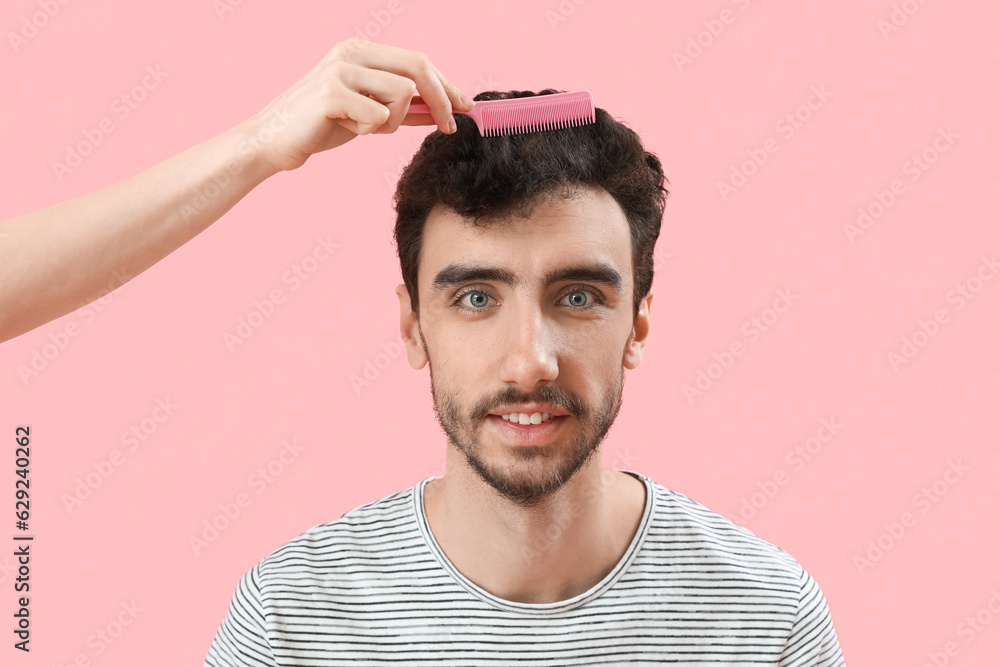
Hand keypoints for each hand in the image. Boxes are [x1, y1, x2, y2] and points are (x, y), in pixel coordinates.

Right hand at [239, 37, 475, 172]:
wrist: (274, 142)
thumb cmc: (320, 127)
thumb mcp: (368, 115)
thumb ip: (401, 109)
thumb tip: (439, 112)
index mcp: (360, 50)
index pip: (418, 61)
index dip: (446, 84)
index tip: (466, 106)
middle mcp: (351, 52)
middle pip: (418, 67)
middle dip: (441, 98)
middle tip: (449, 126)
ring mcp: (340, 69)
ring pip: (401, 94)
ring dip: (392, 122)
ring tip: (364, 128)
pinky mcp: (331, 93)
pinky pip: (378, 116)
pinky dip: (370, 131)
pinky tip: (346, 129)